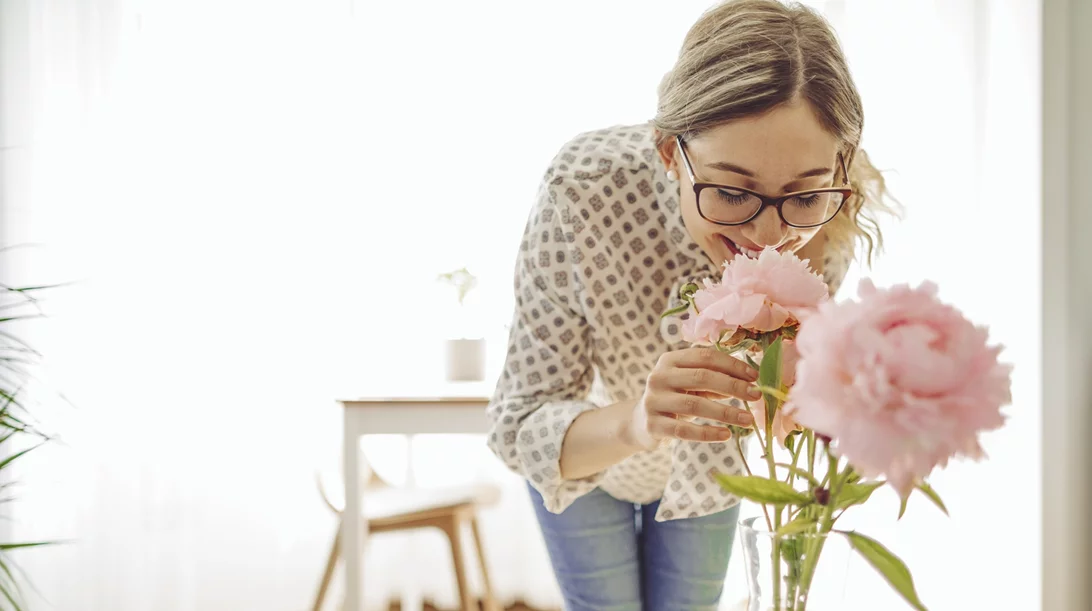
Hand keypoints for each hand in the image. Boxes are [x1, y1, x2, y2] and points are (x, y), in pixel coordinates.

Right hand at [626, 347, 759, 449]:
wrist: (641, 422)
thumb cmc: (674, 399)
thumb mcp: (690, 384)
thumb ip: (714, 380)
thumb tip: (750, 382)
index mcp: (669, 360)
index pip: (705, 357)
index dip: (732, 365)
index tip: (755, 376)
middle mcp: (659, 377)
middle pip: (702, 377)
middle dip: (733, 386)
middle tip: (757, 395)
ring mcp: (654, 401)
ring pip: (695, 404)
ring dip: (726, 412)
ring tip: (748, 419)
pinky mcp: (653, 425)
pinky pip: (684, 431)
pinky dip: (708, 433)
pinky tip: (726, 435)